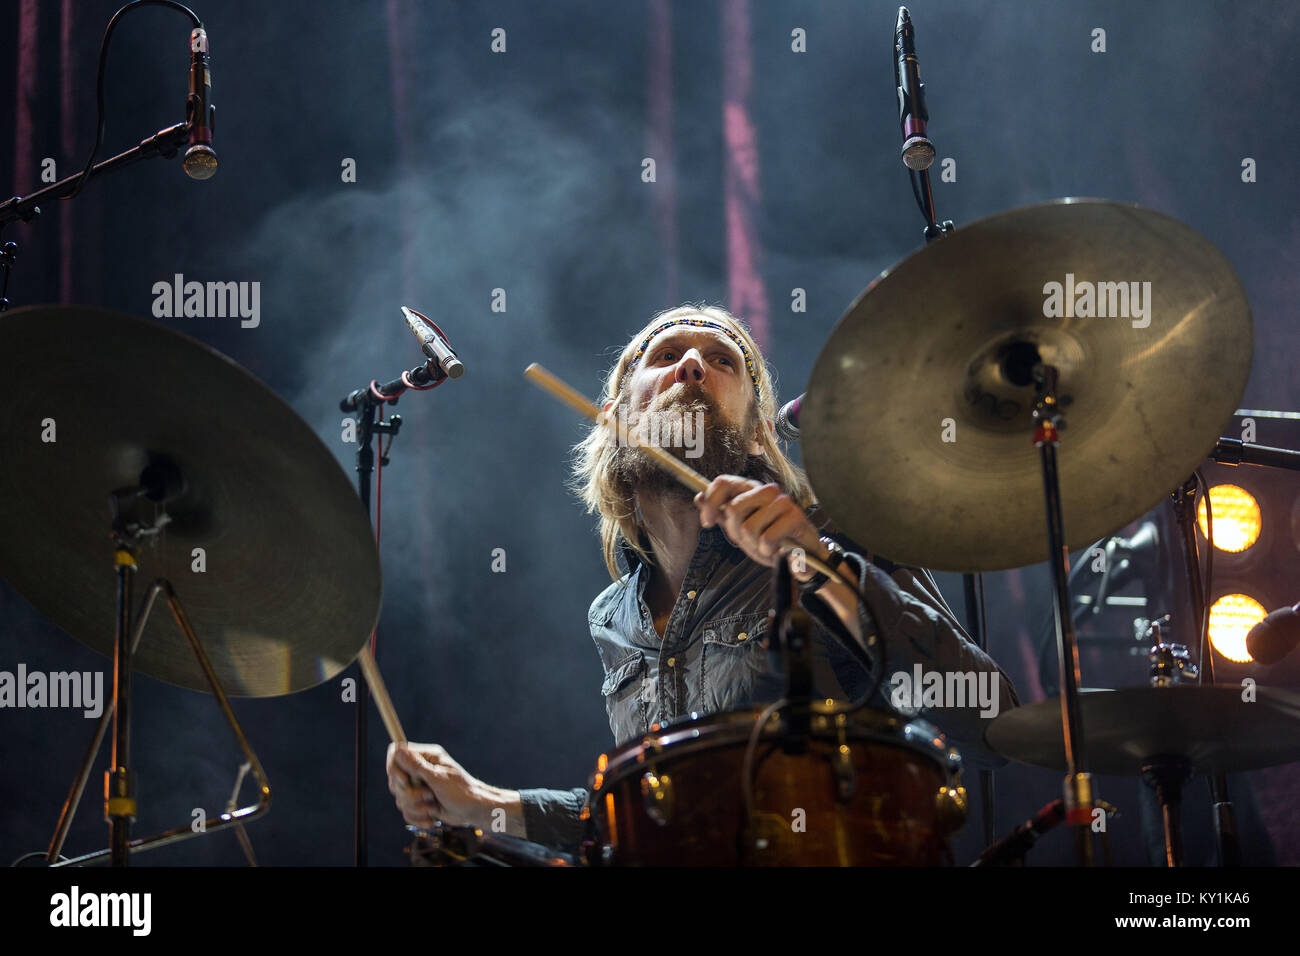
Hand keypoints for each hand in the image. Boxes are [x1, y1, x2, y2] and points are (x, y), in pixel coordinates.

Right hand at [386, 741, 516, 832]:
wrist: (474, 811)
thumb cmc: (462, 792)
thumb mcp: (438, 778)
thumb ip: (417, 766)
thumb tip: (398, 749)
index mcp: (426, 756)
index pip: (396, 754)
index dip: (395, 769)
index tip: (405, 781)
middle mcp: (420, 769)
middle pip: (395, 780)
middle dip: (409, 794)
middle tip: (428, 795)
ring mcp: (419, 786)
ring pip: (400, 798)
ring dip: (416, 807)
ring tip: (433, 806)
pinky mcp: (419, 802)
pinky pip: (406, 811)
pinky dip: (418, 817)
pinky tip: (432, 817)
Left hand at [694, 476, 828, 577]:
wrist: (801, 556)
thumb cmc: (770, 539)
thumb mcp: (739, 527)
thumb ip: (720, 513)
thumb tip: (698, 497)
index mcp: (751, 489)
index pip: (724, 482)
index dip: (710, 502)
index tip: (706, 523)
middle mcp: (767, 490)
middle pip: (733, 508)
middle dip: (735, 532)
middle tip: (746, 540)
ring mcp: (783, 502)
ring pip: (749, 527)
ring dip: (753, 544)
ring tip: (763, 546)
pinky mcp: (795, 517)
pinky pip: (767, 538)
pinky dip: (767, 551)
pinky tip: (775, 551)